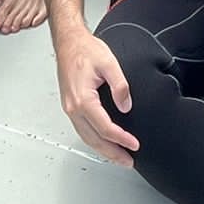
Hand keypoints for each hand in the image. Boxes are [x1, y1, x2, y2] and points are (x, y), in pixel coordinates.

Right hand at [55, 32, 140, 166]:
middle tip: (128, 161)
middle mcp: (73, 107)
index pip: (105, 128)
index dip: (121, 139)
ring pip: (86, 137)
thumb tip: (126, 105)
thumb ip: (120, 85)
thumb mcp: (108, 62)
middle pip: (94, 139)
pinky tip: (104, 142)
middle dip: (112, 153)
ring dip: (103, 150)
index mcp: (83, 99)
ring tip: (119, 157)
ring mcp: (70, 108)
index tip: (135, 144)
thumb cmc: (85, 50)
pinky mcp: (70, 106)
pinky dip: (95, 140)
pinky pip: (83, 130)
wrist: (69, 42)